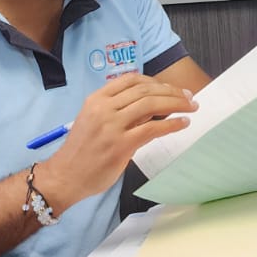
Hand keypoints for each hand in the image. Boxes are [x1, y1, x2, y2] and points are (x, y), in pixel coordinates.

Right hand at [40, 74, 196, 211]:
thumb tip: (153, 108)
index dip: (156, 81)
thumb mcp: (95, 121)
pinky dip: (172, 124)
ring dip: (176, 103)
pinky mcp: (121, 145)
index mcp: (96, 99)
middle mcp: (103, 108)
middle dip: (172, 91)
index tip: (172, 88)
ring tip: (191, 107)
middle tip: (189, 97)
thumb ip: (121, 112)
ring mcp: (111, 126)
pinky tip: (183, 123)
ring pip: (151, 105)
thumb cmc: (82, 151)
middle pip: (145, 90)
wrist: (64, 177)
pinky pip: (153, 129)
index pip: (132, 80)